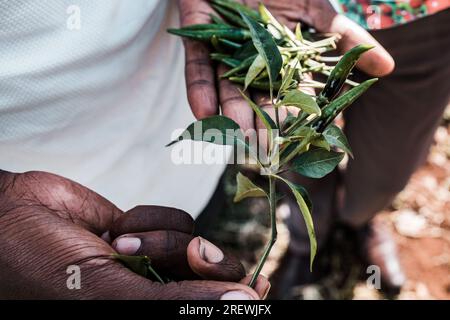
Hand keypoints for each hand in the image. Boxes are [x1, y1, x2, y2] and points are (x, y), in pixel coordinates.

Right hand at [0, 170, 267, 298]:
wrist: (14, 215)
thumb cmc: (47, 266)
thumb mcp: (110, 296)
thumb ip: (176, 305)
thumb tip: (246, 301)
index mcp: (146, 316)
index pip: (211, 313)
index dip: (239, 302)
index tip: (258, 290)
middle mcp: (158, 293)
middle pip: (217, 278)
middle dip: (204, 262)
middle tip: (193, 252)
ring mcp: (157, 261)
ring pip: (199, 244)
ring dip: (165, 238)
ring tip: (121, 240)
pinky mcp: (151, 230)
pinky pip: (180, 219)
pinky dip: (153, 217)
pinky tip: (117, 224)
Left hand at [179, 0, 394, 130]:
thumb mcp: (317, 8)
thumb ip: (345, 36)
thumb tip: (387, 67)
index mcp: (280, 60)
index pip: (291, 94)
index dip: (297, 116)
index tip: (301, 140)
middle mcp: (250, 62)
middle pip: (257, 97)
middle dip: (261, 124)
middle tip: (264, 151)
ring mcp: (222, 51)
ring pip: (227, 88)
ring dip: (232, 114)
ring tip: (238, 137)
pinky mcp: (197, 36)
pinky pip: (196, 65)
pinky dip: (199, 87)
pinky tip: (204, 111)